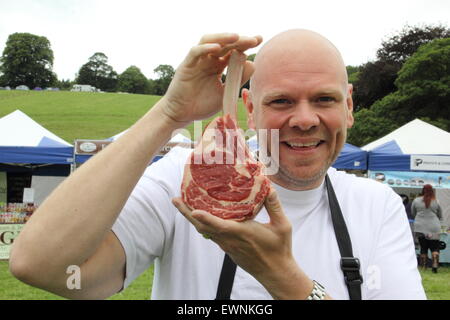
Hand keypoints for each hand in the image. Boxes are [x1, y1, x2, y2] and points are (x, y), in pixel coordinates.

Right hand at [160, 33, 262, 124]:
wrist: (182, 115)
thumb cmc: (201, 105)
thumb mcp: (226, 93)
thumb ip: (238, 79)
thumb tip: (252, 64)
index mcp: (218, 66)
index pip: (233, 50)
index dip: (245, 44)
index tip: (259, 40)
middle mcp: (208, 60)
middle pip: (224, 44)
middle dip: (240, 40)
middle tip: (255, 39)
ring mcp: (197, 61)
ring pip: (209, 41)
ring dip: (223, 38)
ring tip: (237, 37)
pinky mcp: (186, 65)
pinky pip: (195, 52)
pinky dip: (206, 48)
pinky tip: (218, 47)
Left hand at [172, 190, 310, 298]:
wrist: (275, 272)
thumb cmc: (279, 249)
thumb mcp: (282, 226)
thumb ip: (274, 206)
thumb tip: (268, 187)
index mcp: (242, 233)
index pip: (220, 226)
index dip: (206, 218)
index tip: (193, 210)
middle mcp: (230, 239)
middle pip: (203, 226)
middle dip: (187, 212)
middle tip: (175, 199)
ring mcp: (226, 245)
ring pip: (204, 230)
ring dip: (192, 217)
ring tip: (183, 204)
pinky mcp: (227, 248)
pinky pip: (210, 234)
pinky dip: (203, 223)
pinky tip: (202, 215)